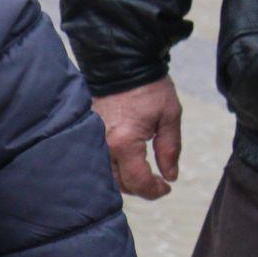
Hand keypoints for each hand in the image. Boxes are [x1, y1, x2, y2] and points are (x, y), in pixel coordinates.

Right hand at [92, 77, 181, 199]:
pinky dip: (112, 170)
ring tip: (142, 173)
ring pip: (106, 178)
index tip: (167, 188)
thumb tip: (170, 176)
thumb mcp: (169, 116)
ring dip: (125, 181)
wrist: (120, 66)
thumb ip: (170, 149)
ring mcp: (92, 143)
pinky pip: (98, 163)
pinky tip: (125, 164)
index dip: (154, 191)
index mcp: (125, 143)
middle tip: (157, 182)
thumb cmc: (148, 88)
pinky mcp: (86, 138)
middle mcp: (104, 147)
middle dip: (140, 188)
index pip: (138, 181)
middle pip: (119, 185)